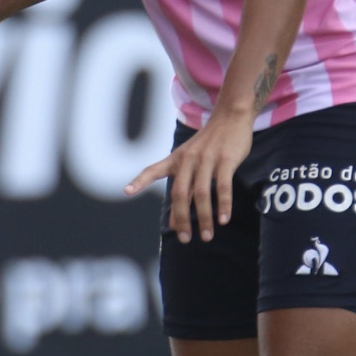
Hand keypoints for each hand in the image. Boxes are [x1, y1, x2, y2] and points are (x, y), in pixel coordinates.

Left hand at [125, 109, 254, 243]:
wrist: (230, 116)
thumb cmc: (208, 144)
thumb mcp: (190, 162)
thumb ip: (182, 190)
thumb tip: (172, 222)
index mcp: (176, 159)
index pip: (153, 170)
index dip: (139, 181)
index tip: (126, 191)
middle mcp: (188, 159)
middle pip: (180, 193)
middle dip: (182, 218)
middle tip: (184, 238)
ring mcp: (207, 159)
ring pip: (202, 193)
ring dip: (204, 218)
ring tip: (206, 236)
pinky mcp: (225, 159)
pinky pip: (223, 186)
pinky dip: (223, 205)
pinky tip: (223, 220)